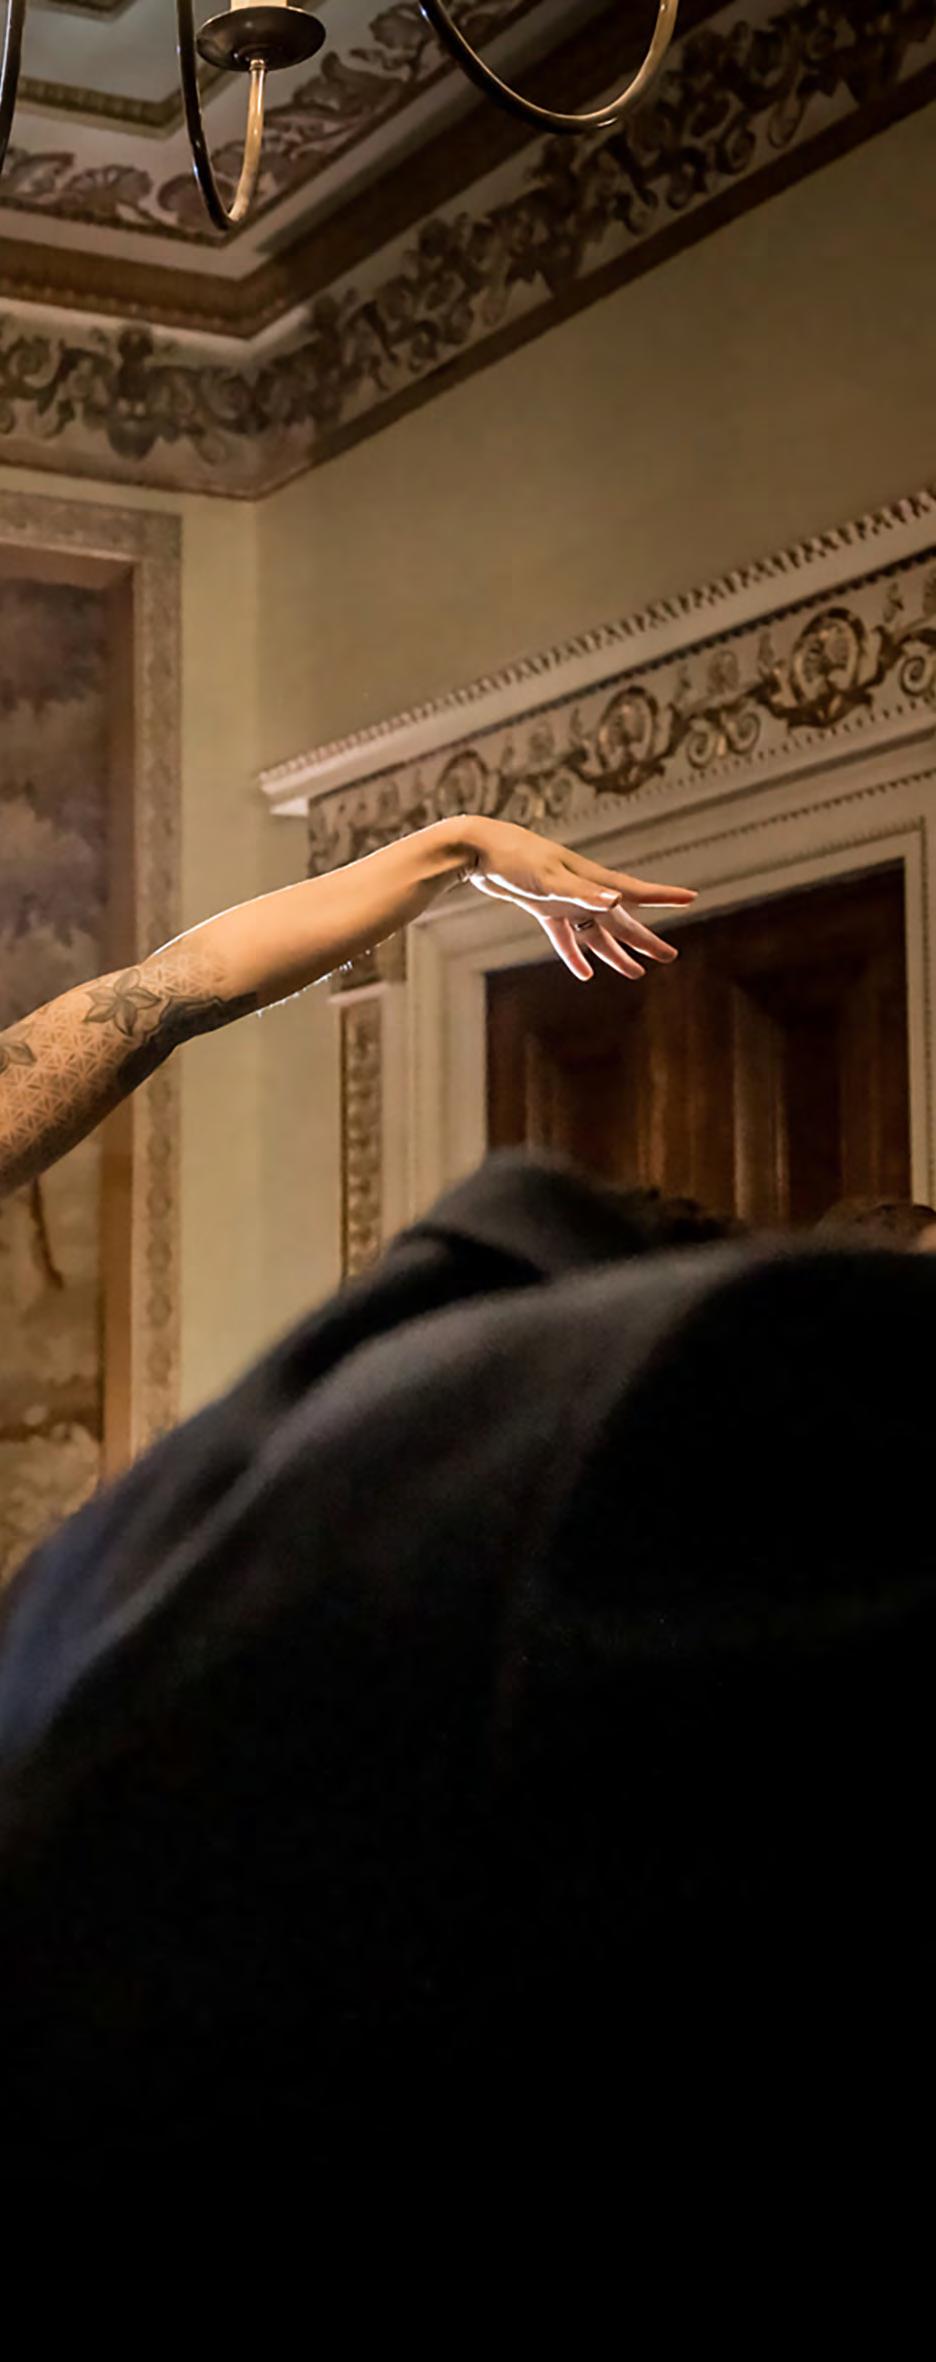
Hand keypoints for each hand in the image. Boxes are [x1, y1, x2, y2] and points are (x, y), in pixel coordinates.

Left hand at [463, 818, 696, 980]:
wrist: (478, 849)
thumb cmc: (515, 857)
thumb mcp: (550, 877)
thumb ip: (583, 892)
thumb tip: (617, 901)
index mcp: (591, 880)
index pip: (635, 891)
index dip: (663, 896)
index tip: (691, 897)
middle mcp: (583, 890)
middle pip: (620, 921)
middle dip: (644, 939)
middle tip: (669, 956)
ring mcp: (564, 900)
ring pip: (596, 933)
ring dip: (614, 953)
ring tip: (635, 973)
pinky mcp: (544, 906)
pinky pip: (565, 937)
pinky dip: (575, 955)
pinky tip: (584, 974)